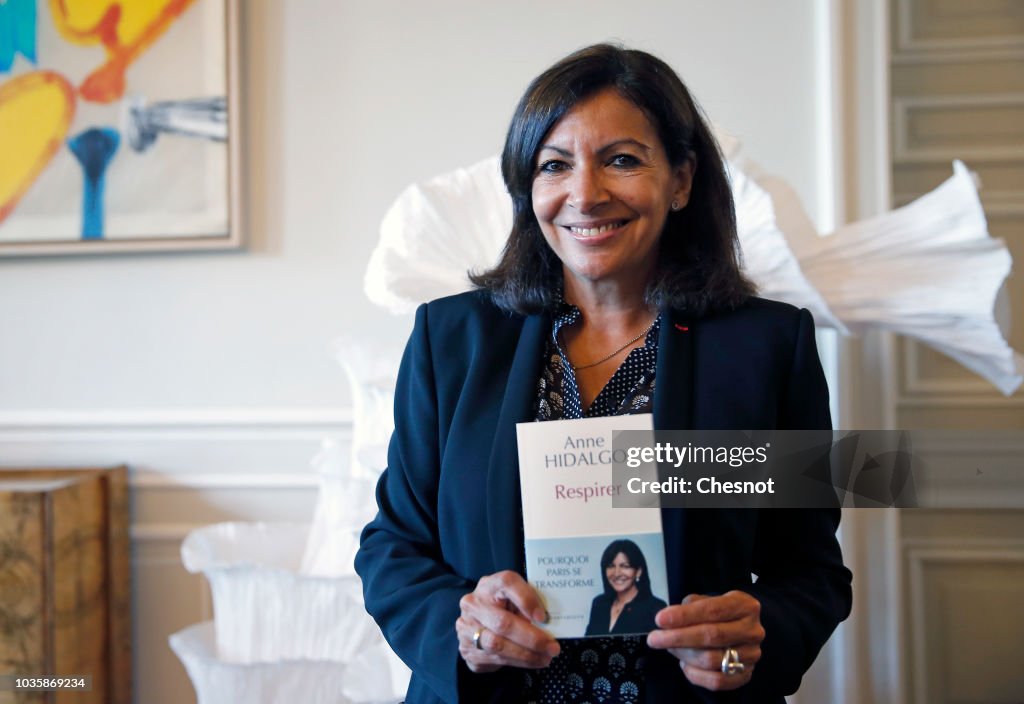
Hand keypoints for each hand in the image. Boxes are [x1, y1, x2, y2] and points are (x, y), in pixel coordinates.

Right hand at [456, 570, 560, 672]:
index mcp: (489, 585)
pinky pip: (494, 659)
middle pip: (503, 622)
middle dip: (532, 638)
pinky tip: (531, 662)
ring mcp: (466, 627)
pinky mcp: (466, 648)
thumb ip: (527, 604)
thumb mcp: (514, 598)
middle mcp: (473, 604)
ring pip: (498, 645)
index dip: (526, 599)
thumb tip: (548, 623)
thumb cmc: (503, 607)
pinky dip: (517, 662)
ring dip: (526, 655)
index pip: (507, 583)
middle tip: (553, 648)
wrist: (477, 623)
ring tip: (545, 658)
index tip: (543, 617)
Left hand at [646, 591, 763, 690]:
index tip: (660, 620)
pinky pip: (716, 681)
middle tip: (654, 638)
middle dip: (678, 637)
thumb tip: (668, 620)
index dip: (684, 616)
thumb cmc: (717, 613)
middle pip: (712, 636)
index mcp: (745, 605)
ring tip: (669, 648)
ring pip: (711, 660)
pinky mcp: (745, 675)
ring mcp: (752, 655)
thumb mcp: (706, 600)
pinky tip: (683, 664)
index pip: (712, 610)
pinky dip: (694, 674)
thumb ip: (689, 607)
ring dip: (683, 655)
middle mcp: (753, 630)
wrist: (738, 630)